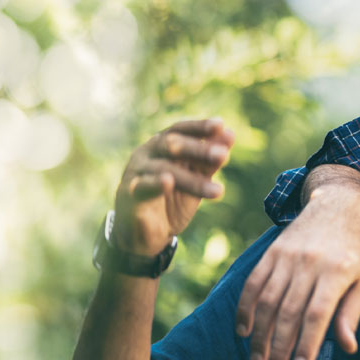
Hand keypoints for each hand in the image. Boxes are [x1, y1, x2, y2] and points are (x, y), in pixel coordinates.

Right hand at [112, 118, 233, 256]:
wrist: (143, 234)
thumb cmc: (170, 200)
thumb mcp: (194, 179)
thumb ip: (209, 161)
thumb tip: (230, 135)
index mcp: (161, 145)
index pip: (180, 129)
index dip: (199, 127)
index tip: (220, 126)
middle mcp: (146, 153)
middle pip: (171, 145)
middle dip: (199, 150)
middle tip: (223, 155)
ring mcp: (136, 172)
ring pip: (164, 169)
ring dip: (192, 180)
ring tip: (218, 191)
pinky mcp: (129, 193)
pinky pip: (143, 186)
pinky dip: (156, 183)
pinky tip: (168, 182)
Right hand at [236, 165, 359, 359]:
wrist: (338, 206)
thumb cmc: (355, 252)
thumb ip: (352, 314)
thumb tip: (347, 347)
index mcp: (337, 272)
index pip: (317, 314)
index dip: (307, 343)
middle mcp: (310, 264)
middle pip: (289, 311)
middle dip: (279, 346)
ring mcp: (287, 257)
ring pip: (267, 300)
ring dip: (259, 333)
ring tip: (257, 359)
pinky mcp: (272, 253)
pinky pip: (253, 283)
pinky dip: (245, 308)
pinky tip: (243, 331)